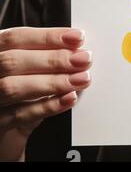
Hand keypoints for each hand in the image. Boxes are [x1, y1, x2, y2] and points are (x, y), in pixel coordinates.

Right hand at [0, 27, 91, 160]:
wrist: (6, 135)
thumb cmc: (20, 94)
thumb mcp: (30, 71)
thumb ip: (47, 58)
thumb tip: (78, 51)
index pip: (16, 38)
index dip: (48, 37)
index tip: (77, 37)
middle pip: (13, 61)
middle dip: (53, 59)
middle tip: (83, 60)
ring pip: (13, 87)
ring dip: (53, 82)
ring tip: (80, 79)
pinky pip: (20, 115)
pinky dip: (49, 106)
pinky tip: (69, 98)